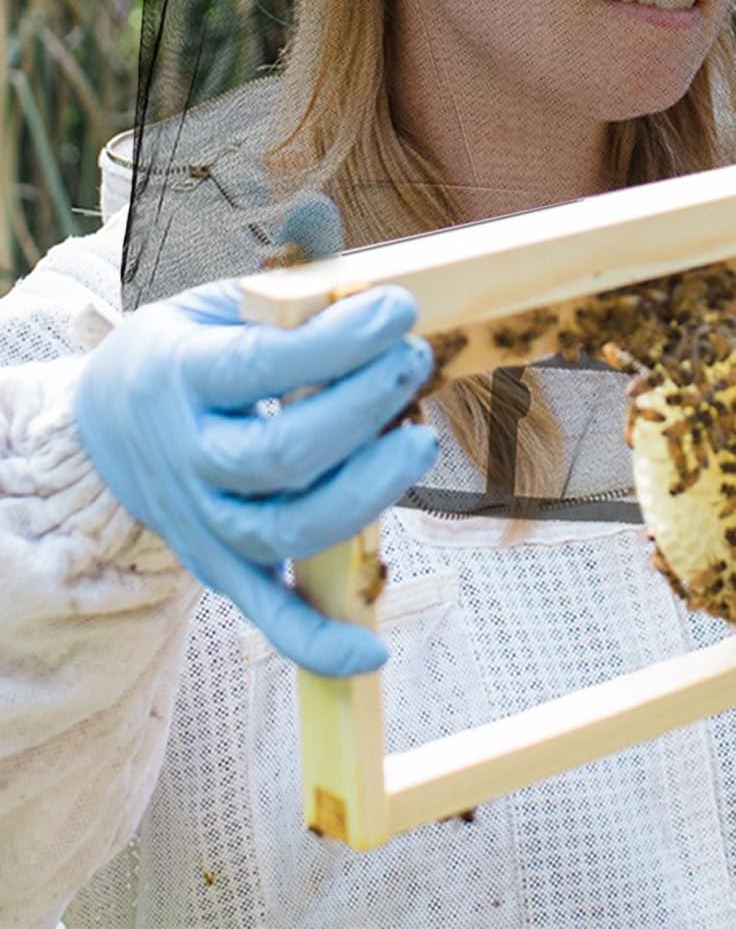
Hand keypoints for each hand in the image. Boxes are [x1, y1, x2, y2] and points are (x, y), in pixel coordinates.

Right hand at [75, 280, 437, 675]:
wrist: (104, 424)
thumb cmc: (190, 352)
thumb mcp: (218, 308)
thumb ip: (290, 308)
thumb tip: (379, 299)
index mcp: (181, 377)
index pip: (264, 366)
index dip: (339, 342)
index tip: (399, 309)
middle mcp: (188, 457)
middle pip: (280, 455)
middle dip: (361, 408)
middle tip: (415, 360)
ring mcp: (203, 521)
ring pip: (285, 531)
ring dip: (366, 493)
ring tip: (418, 441)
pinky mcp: (222, 567)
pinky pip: (269, 616)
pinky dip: (317, 642)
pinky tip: (374, 649)